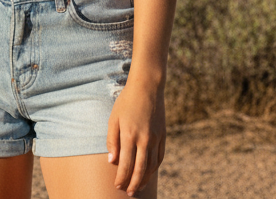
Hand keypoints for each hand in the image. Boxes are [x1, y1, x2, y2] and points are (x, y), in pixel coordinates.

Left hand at [107, 78, 165, 196]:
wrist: (147, 87)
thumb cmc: (126, 102)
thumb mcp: (113, 119)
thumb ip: (112, 141)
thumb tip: (112, 161)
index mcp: (129, 135)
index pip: (126, 164)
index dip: (121, 178)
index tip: (117, 185)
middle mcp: (144, 139)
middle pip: (140, 169)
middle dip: (134, 183)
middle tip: (128, 192)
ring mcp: (155, 138)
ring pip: (152, 166)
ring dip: (145, 179)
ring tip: (138, 187)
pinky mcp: (163, 136)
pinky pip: (160, 157)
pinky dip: (154, 168)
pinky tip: (149, 173)